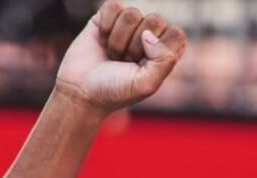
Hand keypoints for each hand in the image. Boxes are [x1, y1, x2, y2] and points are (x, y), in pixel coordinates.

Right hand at [56, 0, 186, 113]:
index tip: (144, 65)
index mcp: (164, 53)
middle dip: (136, 45)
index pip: (176, 34)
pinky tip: (101, 41)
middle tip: (125, 62)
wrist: (80, 91)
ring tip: (112, 55)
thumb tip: (149, 34)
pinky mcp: (107, 18)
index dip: (160, 47)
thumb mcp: (146, 84)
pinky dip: (105, 26)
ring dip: (118, 40)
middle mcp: (149, 37)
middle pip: (155, 19)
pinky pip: (113, 6)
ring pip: (132, 13)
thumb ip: (163, 61)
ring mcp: (128, 26)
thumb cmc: (115, 91)